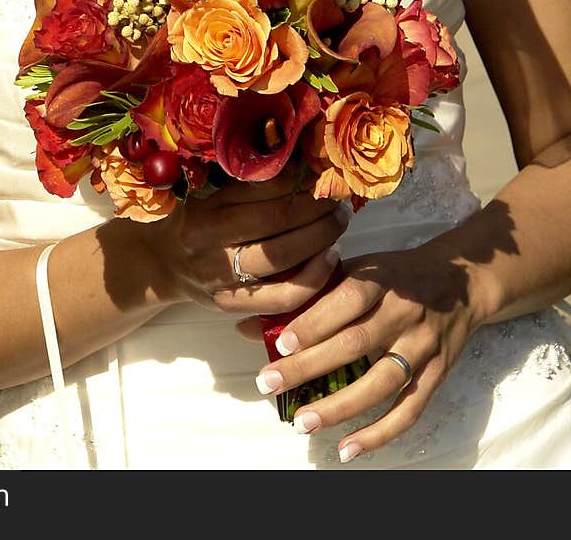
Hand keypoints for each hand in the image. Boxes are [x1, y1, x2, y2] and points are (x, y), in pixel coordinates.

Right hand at [140, 171, 350, 318]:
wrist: (157, 262)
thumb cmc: (188, 218)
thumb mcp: (205, 191)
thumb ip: (242, 180)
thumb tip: (294, 157)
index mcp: (203, 208)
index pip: (261, 189)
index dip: (298, 179)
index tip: (320, 171)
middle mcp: (209, 243)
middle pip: (277, 221)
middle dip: (316, 207)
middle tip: (337, 197)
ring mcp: (220, 278)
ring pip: (283, 258)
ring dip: (321, 237)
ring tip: (337, 222)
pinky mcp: (232, 305)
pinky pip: (282, 297)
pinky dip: (313, 279)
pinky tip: (329, 259)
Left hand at [242, 241, 486, 460]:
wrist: (462, 281)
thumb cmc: (396, 274)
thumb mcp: (359, 268)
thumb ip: (311, 293)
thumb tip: (252, 323)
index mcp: (382, 279)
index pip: (347, 300)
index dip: (314, 322)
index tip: (279, 343)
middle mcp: (405, 311)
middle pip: (355, 343)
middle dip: (309, 366)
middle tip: (270, 383)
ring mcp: (423, 345)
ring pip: (381, 382)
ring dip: (340, 406)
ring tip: (302, 421)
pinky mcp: (438, 373)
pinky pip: (409, 410)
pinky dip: (379, 433)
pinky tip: (348, 448)